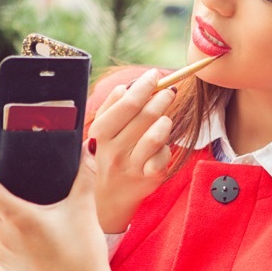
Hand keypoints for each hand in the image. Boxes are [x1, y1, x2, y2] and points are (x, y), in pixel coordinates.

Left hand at [0, 144, 113, 270]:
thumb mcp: (85, 210)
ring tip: (21, 199)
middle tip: (1, 174)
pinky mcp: (5, 266)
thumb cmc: (85, 253)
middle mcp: (3, 236)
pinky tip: (29, 228)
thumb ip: (86, 174)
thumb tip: (89, 145)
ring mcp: (1, 254)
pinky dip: (5, 227)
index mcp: (18, 219)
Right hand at [87, 69, 176, 231]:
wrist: (110, 195)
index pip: (126, 103)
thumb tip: (128, 86)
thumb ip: (113, 106)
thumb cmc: (110, 154)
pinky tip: (163, 143)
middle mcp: (115, 149)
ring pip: (156, 135)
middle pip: (145, 116)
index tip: (155, 75)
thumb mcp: (103, 130)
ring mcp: (132, 165)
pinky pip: (164, 155)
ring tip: (165, 117)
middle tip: (169, 90)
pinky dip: (167, 145)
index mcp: (101, 132)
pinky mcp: (148, 177)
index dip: (144, 86)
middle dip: (161, 98)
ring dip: (165, 120)